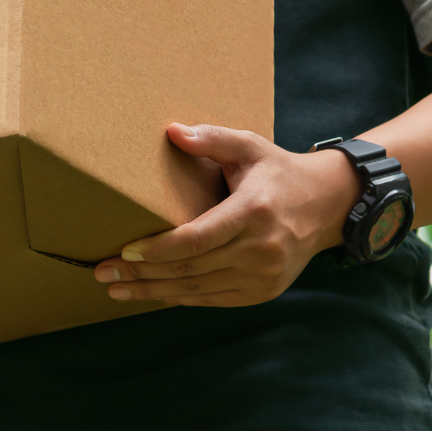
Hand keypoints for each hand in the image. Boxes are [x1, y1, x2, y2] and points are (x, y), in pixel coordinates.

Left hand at [92, 123, 360, 306]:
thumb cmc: (280, 172)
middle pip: (190, 268)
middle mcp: (260, 249)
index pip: (197, 239)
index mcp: (253, 211)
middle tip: (104, 273)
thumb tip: (173, 131)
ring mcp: (263, 275)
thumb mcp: (250, 146)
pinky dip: (181, 298)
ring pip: (198, 290)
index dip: (158, 250)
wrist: (328, 207)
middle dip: (142, 274)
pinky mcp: (263, 292)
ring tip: (117, 289)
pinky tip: (152, 293)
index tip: (125, 251)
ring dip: (153, 292)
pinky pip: (213, 299)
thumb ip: (212, 139)